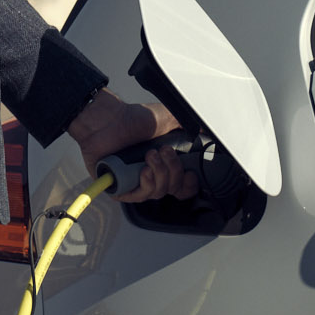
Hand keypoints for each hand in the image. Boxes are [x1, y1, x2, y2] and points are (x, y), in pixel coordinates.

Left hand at [66, 90, 196, 200]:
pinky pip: (138, 197)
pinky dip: (145, 185)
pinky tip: (144, 172)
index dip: (189, 184)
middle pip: (173, 190)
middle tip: (164, 153)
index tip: (190, 174)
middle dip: (173, 172)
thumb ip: (189, 127)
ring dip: (159, 174)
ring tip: (150, 156)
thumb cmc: (132, 118)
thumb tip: (206, 133)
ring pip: (158, 193)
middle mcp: (151, 173)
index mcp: (164, 162)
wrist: (108, 119)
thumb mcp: (168, 118)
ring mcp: (135, 181)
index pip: (182, 185)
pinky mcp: (119, 187)